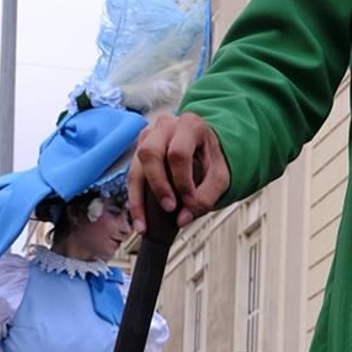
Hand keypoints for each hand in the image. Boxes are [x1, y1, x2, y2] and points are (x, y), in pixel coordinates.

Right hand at [129, 111, 229, 228]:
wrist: (205, 146)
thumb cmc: (212, 159)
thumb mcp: (220, 177)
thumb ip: (206, 197)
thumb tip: (182, 218)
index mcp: (189, 125)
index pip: (178, 153)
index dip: (182, 181)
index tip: (190, 202)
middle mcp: (165, 126)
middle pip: (150, 153)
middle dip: (158, 185)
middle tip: (169, 209)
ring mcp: (148, 137)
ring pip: (136, 165)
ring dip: (138, 198)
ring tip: (144, 226)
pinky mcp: (139, 152)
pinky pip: (132, 177)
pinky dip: (135, 200)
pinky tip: (139, 221)